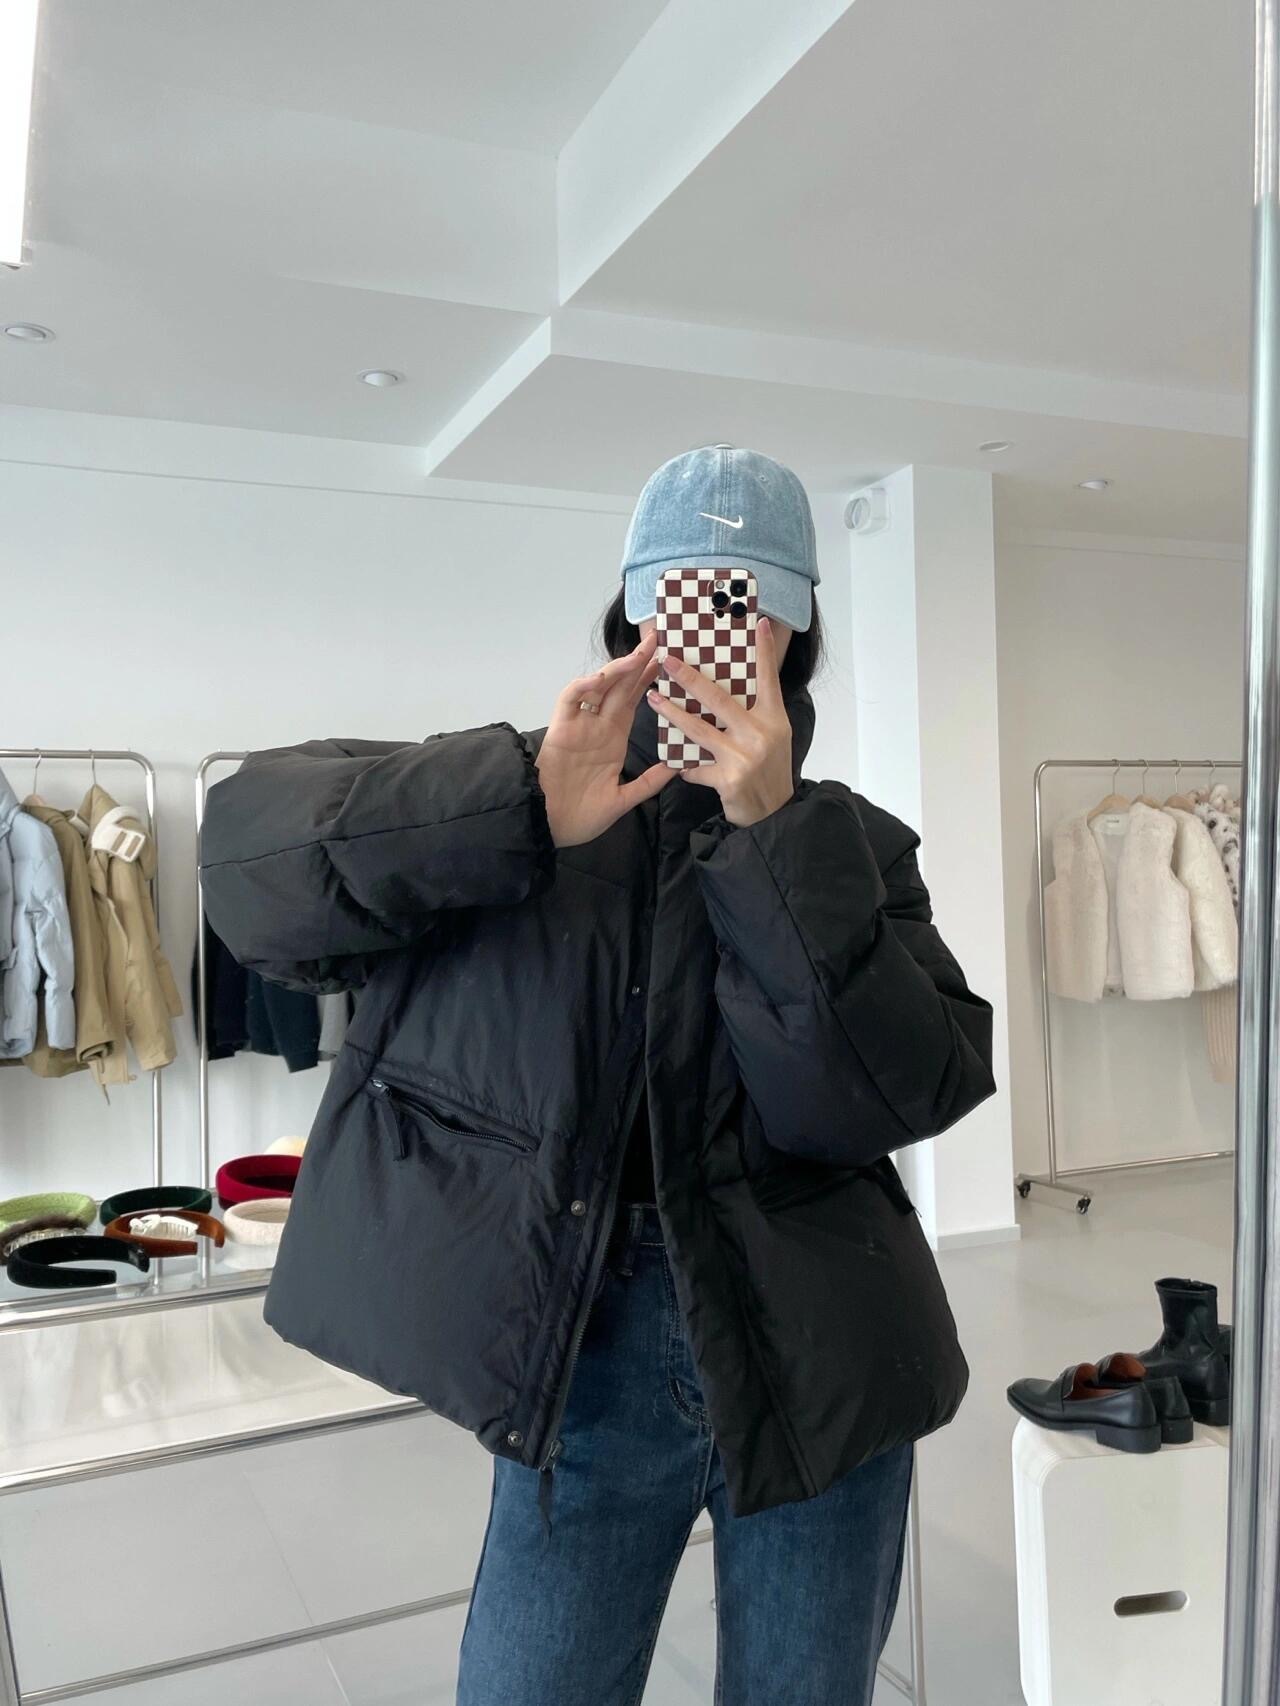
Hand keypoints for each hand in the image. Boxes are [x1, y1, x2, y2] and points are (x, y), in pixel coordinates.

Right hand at [537, 629, 675, 846]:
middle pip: (619, 687)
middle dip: (638, 663)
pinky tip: (600, 678)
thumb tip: (676, 767)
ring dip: (616, 669)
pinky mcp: (560, 730)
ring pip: (597, 687)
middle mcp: (597, 727)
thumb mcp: (623, 799)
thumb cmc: (581, 816)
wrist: (550, 828)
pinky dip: (582, 686)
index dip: (649, 681)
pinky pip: (569, 700)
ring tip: (638, 653)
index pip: (634, 701)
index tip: (668, 662)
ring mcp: (579, 726)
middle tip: (658, 640)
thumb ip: (648, 783)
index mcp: (613, 740)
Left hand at [646, 616, 795, 827]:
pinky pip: (696, 767)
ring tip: (653, 699)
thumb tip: (725, 689)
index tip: (757, 622)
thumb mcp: (771, 737)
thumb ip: (753, 715)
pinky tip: (676, 764)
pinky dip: (685, 765)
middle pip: (719, 699)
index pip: (767, 679)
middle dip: (689, 677)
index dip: (764, 651)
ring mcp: (744, 757)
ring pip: (698, 729)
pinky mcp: (728, 779)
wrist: (774, 814)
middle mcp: (760, 734)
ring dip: (672, 713)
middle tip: (667, 660)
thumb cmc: (769, 771)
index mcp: (773, 719)